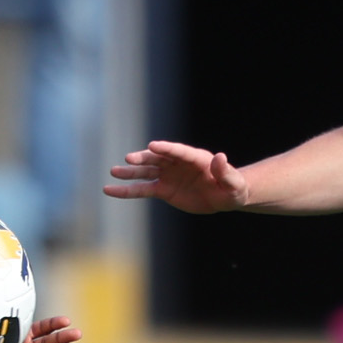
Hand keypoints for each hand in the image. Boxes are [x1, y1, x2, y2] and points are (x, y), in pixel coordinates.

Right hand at [104, 141, 249, 213]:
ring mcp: (168, 175)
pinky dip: (126, 190)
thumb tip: (220, 157)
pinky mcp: (162, 189)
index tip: (152, 145)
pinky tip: (110, 190)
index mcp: (196, 158)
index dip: (166, 148)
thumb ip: (226, 171)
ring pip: (146, 173)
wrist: (223, 197)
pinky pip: (142, 190)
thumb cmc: (232, 188)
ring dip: (130, 172)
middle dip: (144, 158)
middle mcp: (178, 164)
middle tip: (129, 158)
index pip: (178, 151)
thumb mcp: (233, 183)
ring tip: (113, 171)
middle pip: (158, 159)